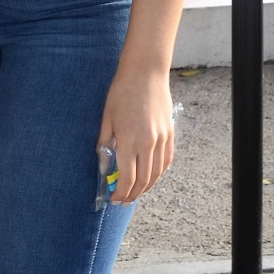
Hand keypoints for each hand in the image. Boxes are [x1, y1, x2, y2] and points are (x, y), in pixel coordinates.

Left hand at [97, 70, 173, 205]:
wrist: (145, 73)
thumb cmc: (121, 92)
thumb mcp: (107, 118)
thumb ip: (105, 144)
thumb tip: (104, 165)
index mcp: (129, 141)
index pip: (127, 178)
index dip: (120, 193)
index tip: (112, 199)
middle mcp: (148, 144)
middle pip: (143, 180)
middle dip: (132, 194)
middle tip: (122, 200)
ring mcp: (162, 140)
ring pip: (156, 174)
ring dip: (146, 187)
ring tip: (135, 193)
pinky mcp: (170, 134)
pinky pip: (166, 161)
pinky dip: (158, 173)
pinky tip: (150, 177)